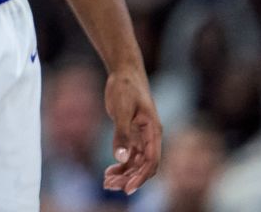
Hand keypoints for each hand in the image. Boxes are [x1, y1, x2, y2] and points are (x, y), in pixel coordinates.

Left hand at [102, 67, 160, 193]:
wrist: (125, 72)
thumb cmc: (126, 88)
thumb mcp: (122, 110)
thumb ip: (122, 134)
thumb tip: (122, 158)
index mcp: (153, 132)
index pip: (151, 161)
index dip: (141, 177)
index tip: (128, 188)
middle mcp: (150, 137)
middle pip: (144, 166)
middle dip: (130, 179)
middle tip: (110, 186)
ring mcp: (142, 137)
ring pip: (137, 163)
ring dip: (124, 174)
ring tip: (107, 182)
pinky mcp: (132, 134)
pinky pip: (130, 156)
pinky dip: (122, 165)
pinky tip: (110, 172)